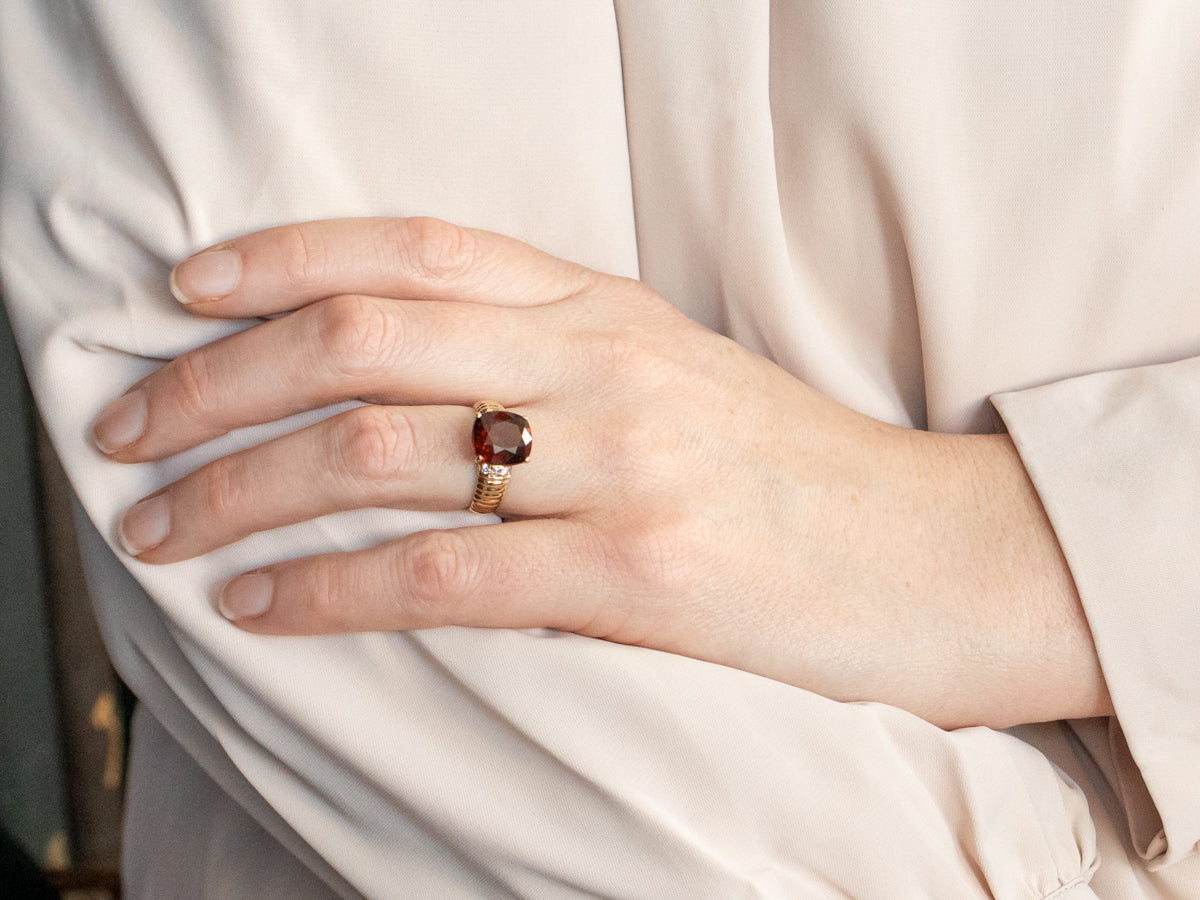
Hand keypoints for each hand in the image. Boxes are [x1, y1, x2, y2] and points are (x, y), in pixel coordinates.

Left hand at [93, 217, 1110, 727]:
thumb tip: (407, 386)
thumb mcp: (673, 377)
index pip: (412, 246)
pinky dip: (324, 590)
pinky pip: (437, 572)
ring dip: (238, 489)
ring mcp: (619, 464)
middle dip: (215, 381)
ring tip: (162, 528)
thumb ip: (553, 360)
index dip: (279, 257)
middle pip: (361, 339)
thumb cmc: (794, 473)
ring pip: (375, 450)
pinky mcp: (635, 572)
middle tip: (130, 428)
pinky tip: (259, 605)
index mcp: (605, 307)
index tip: (183, 292)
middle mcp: (601, 364)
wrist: (932, 553)